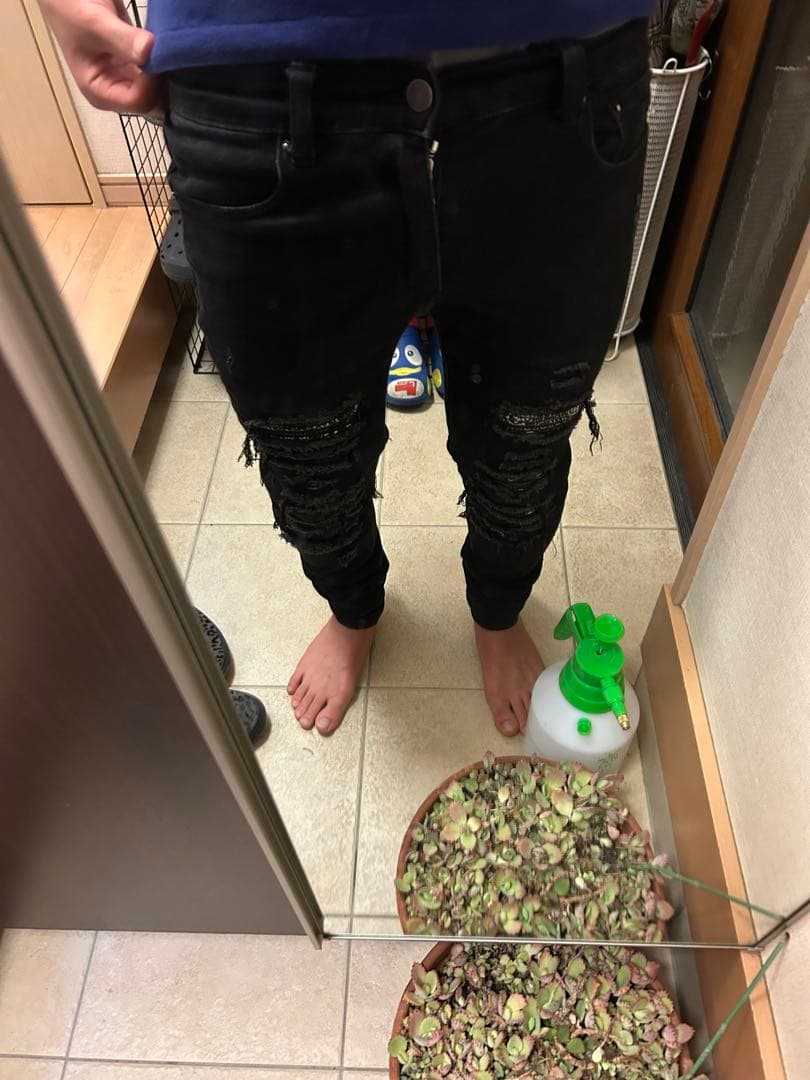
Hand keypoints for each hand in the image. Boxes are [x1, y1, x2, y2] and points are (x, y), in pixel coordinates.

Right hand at [40, 0, 163, 113]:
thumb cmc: (70, 8)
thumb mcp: (94, 23)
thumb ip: (121, 39)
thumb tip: (148, 51)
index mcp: (100, 93)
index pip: (139, 102)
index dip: (152, 82)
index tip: (156, 55)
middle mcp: (115, 92)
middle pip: (153, 103)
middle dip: (162, 82)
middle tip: (167, 55)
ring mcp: (127, 80)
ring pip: (159, 90)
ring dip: (166, 73)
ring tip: (166, 50)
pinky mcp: (136, 66)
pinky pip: (159, 74)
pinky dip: (166, 65)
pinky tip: (166, 49)